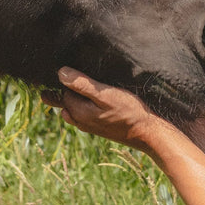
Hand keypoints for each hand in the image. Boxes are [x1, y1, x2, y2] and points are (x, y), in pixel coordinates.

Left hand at [44, 67, 168, 151]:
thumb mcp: (105, 94)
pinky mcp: (96, 127)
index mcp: (78, 112)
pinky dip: (84, 106)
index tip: (83, 72)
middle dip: (72, 89)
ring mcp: (87, 126)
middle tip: (87, 79)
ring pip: (73, 108)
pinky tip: (96, 101)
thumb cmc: (127, 110)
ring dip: (77, 98)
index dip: (72, 79)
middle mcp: (79, 121)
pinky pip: (82, 114)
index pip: (65, 90)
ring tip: (89, 89)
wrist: (144, 132)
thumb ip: (82, 85)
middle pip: (67, 99)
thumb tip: (60, 73)